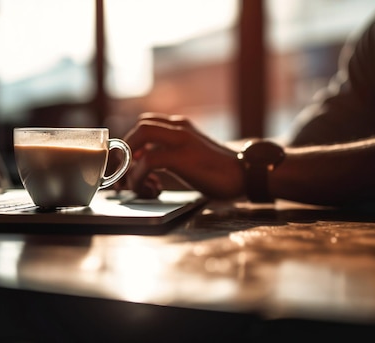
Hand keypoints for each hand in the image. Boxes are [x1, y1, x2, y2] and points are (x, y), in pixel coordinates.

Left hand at [123, 113, 243, 198]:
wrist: (248, 175)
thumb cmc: (221, 172)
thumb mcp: (191, 157)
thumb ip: (170, 156)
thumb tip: (145, 167)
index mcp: (182, 127)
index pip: (146, 125)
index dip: (132, 144)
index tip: (130, 166)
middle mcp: (180, 128)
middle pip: (140, 127)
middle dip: (126, 152)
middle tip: (126, 175)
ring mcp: (182, 140)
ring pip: (140, 137)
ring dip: (130, 162)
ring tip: (133, 183)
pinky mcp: (183, 157)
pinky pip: (149, 161)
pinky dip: (140, 176)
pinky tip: (147, 188)